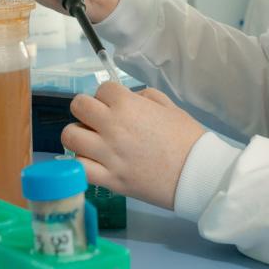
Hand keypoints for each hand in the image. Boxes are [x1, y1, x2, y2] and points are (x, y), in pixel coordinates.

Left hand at [61, 83, 206, 209]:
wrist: (198, 174)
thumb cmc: (187, 138)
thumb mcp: (169, 107)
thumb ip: (143, 97)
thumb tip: (127, 99)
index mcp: (127, 105)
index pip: (101, 88)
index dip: (108, 95)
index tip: (115, 105)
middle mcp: (112, 126)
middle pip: (78, 106)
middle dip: (86, 109)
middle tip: (98, 120)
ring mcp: (107, 154)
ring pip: (70, 135)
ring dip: (79, 135)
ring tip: (92, 142)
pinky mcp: (109, 179)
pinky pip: (79, 167)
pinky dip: (81, 163)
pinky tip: (93, 163)